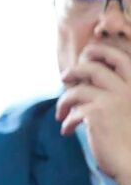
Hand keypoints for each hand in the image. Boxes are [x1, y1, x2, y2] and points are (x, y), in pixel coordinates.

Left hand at [58, 42, 130, 184]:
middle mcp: (128, 90)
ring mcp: (112, 100)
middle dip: (75, 70)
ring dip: (64, 101)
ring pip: (77, 91)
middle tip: (64, 77)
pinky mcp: (96, 114)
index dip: (102, 53)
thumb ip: (118, 98)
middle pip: (94, 69)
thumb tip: (91, 90)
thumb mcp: (130, 113)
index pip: (122, 60)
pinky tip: (67, 131)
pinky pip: (73, 112)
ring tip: (60, 113)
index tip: (87, 56)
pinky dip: (67, 121)